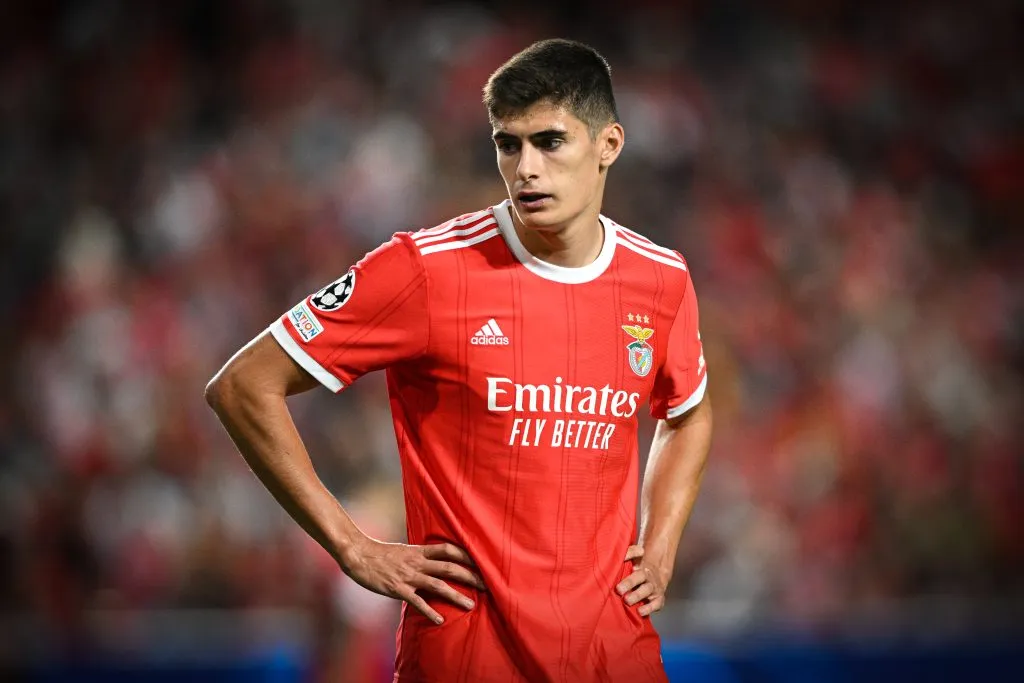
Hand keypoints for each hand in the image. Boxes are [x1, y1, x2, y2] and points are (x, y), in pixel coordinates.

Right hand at [340, 537, 486, 623]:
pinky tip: (440, 620)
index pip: (448, 549)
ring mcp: (409, 576)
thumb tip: (433, 559)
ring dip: (456, 596)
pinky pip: (417, 602)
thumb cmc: (380, 553)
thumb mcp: (404, 549)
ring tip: (471, 605)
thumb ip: (419, 555)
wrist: (359, 555)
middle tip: (487, 584)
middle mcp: (417, 562)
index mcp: (419, 551)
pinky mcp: (398, 589)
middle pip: (450, 567)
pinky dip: (430, 611)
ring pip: (438, 585)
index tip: (481, 560)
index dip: (466, 554)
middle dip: (470, 576)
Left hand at [615, 545, 668, 616]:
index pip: (636, 561)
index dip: (629, 566)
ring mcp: (654, 588)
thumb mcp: (634, 560)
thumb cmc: (639, 569)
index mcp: (641, 567)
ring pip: (647, 591)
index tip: (619, 579)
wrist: (657, 576)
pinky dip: (650, 608)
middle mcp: (648, 577)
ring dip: (637, 596)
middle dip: (629, 583)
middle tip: (619, 590)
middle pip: (639, 578)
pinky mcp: (659, 598)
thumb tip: (619, 554)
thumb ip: (628, 554)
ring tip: (627, 601)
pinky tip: (640, 612)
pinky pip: (657, 604)